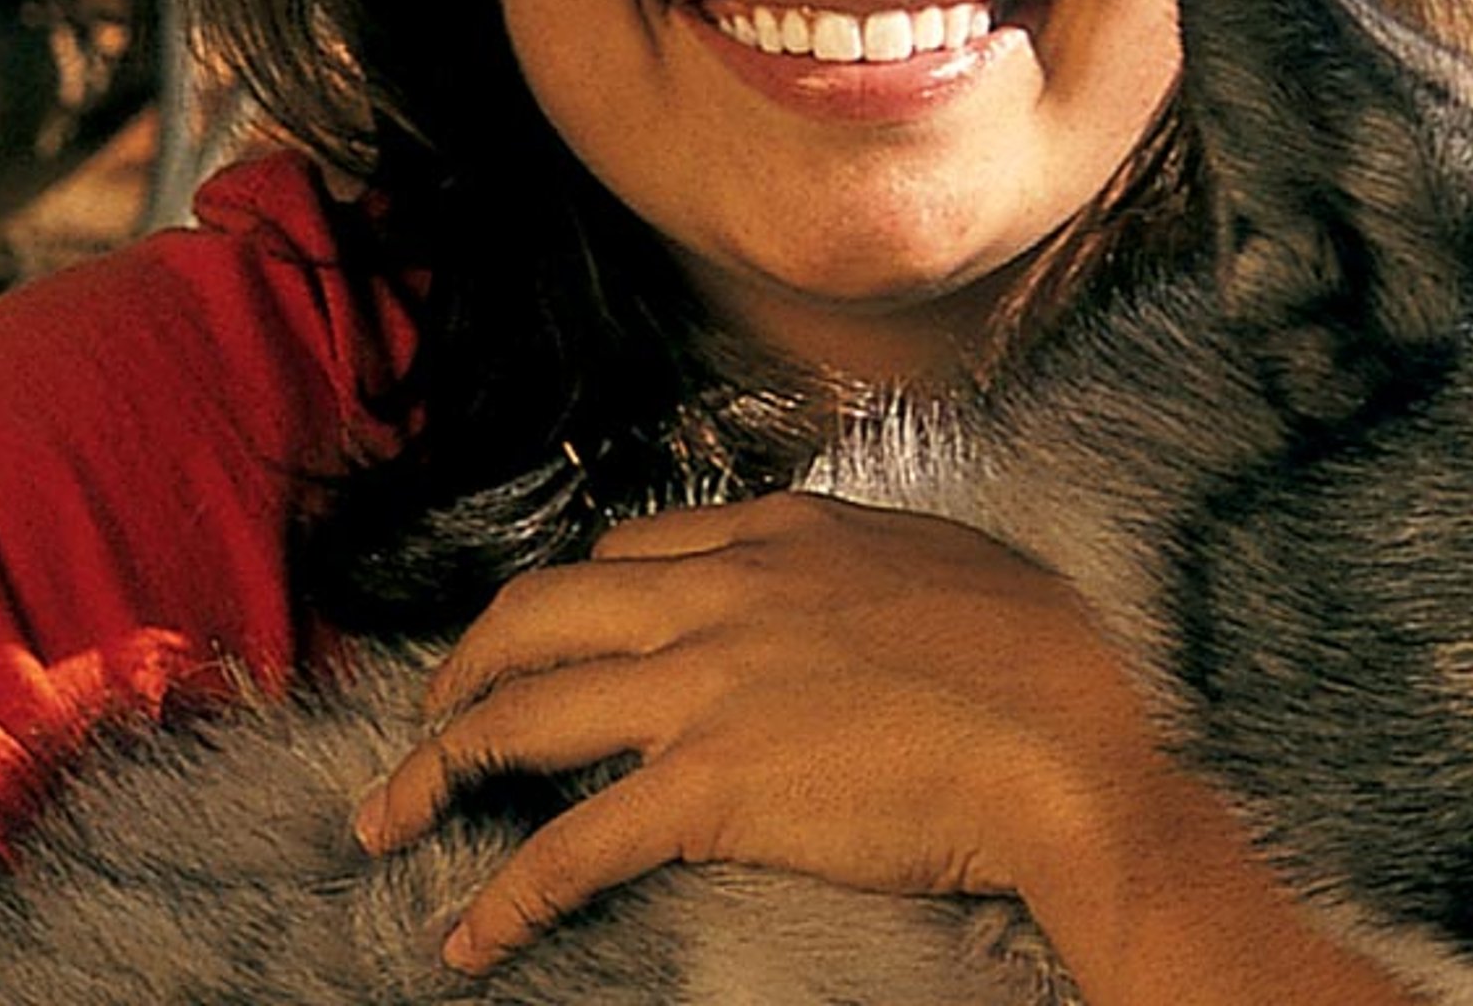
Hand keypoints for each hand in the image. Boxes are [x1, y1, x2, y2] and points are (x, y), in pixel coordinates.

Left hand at [346, 490, 1174, 973]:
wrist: (1080, 750)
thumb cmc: (1054, 665)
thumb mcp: (952, 564)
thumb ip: (874, 566)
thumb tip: (867, 583)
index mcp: (780, 533)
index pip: (625, 551)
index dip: (564, 600)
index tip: (540, 637)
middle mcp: (723, 593)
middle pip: (537, 612)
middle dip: (465, 665)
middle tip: (435, 714)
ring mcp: (706, 687)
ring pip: (520, 714)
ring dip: (437, 769)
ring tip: (392, 816)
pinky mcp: (708, 788)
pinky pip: (570, 846)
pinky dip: (505, 897)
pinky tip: (469, 939)